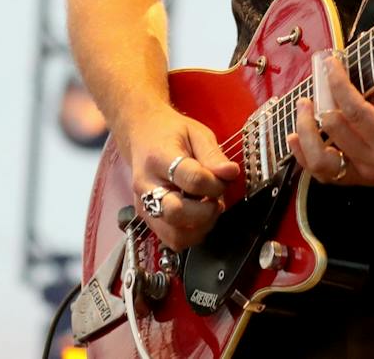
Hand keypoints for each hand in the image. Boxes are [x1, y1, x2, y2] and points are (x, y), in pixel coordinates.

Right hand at [116, 104, 241, 250]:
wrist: (142, 135)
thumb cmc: (171, 133)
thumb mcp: (197, 133)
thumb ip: (213, 155)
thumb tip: (231, 173)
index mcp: (158, 158)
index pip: (190, 178)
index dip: (215, 183)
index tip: (225, 177)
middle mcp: (146, 186)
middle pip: (176, 213)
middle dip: (206, 211)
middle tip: (217, 198)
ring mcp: (144, 206)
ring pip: (174, 235)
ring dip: (201, 226)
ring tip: (209, 207)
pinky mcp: (147, 219)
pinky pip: (172, 240)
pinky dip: (192, 233)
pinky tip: (199, 216)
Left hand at [286, 51, 373, 186]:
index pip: (354, 110)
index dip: (338, 83)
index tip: (331, 63)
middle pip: (334, 131)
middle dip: (321, 100)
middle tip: (318, 77)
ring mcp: (367, 175)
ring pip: (321, 162)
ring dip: (306, 134)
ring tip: (303, 108)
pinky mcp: (363, 179)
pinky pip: (326, 174)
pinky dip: (308, 156)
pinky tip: (296, 137)